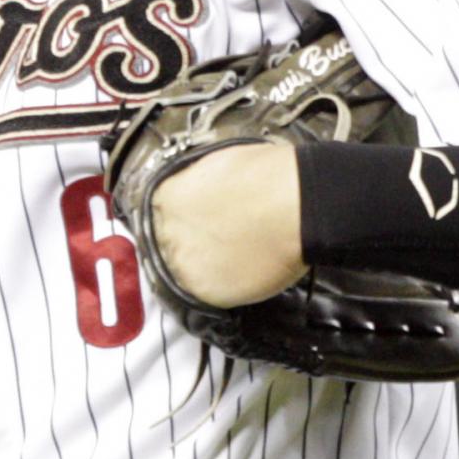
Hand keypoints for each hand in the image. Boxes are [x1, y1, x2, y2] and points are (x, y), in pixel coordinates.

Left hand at [146, 139, 305, 307]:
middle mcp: (166, 230)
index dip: (187, 221)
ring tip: (239, 259)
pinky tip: (246, 273)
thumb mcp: (219, 165)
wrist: (294, 205)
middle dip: (195, 244)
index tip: (203, 226)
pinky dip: (226, 288)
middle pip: (172, 243)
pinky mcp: (203, 290)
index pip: (165, 214)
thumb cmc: (268, 177)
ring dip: (208, 268)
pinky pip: (209, 293)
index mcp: (166, 196)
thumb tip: (207, 196)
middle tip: (224, 244)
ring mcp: (182, 262)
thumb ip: (201, 186)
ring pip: (188, 271)